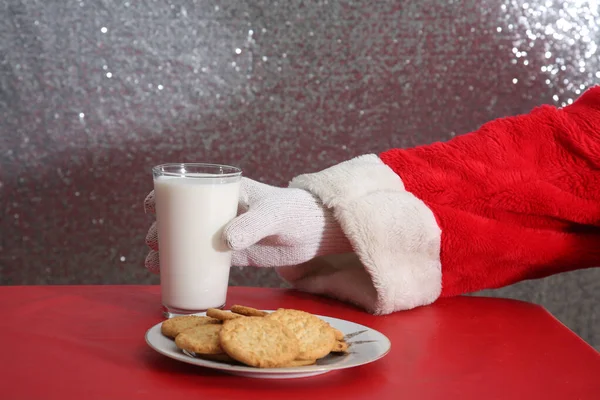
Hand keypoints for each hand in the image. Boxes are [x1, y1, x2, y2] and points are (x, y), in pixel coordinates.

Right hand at [143, 177, 351, 272]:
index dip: (168, 194)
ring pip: (193, 239)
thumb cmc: (293, 212)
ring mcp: (229, 232)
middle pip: (186, 217)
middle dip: (163, 227)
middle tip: (152, 242)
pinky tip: (173, 274)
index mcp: (228, 191)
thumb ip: (251, 225)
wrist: (315, 232)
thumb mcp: (271, 215)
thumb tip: (224, 242)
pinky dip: (190, 264)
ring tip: (153, 261)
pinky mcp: (237, 253)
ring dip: (171, 248)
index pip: (192, 188)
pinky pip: (208, 259)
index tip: (150, 206)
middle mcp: (223, 211)